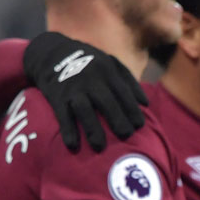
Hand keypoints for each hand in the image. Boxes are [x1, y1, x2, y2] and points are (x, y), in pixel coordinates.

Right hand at [23, 31, 147, 151]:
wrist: (53, 52)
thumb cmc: (90, 62)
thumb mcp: (110, 63)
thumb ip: (129, 81)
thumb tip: (145, 103)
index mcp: (107, 71)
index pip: (123, 92)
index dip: (132, 108)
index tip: (139, 125)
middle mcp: (91, 79)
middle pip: (106, 102)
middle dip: (117, 119)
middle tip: (126, 135)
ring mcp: (74, 88)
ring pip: (84, 109)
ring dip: (92, 128)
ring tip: (100, 147)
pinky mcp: (57, 96)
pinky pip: (62, 114)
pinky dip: (68, 130)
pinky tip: (73, 145)